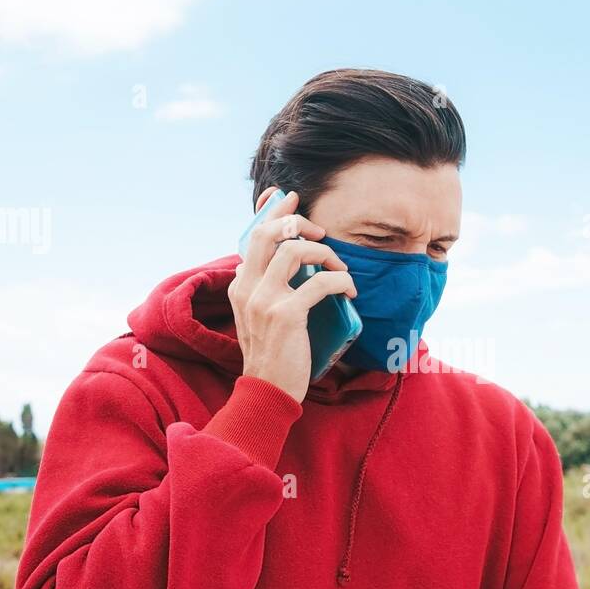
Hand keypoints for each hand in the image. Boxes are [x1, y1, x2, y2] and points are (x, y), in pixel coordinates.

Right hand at [227, 190, 356, 403]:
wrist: (266, 392)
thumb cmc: (271, 355)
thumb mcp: (256, 317)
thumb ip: (261, 290)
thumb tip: (274, 266)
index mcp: (240, 285)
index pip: (252, 235)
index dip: (272, 210)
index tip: (288, 196)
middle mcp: (247, 287)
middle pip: (269, 233)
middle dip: (298, 221)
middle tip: (321, 232)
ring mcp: (264, 300)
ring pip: (293, 249)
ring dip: (324, 253)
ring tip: (339, 268)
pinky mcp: (286, 315)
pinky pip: (319, 282)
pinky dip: (340, 280)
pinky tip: (349, 289)